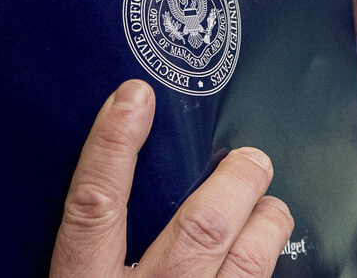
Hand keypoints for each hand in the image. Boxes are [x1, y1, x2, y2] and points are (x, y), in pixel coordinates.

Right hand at [50, 79, 293, 276]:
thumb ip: (88, 244)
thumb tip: (106, 170)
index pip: (94, 205)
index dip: (113, 146)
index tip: (134, 96)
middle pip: (200, 228)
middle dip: (234, 183)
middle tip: (249, 159)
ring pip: (248, 262)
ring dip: (266, 222)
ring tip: (268, 204)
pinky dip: (268, 259)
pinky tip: (267, 247)